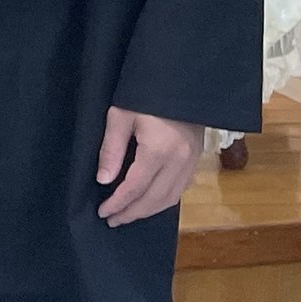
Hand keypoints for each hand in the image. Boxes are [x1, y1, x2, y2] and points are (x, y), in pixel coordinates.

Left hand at [96, 106, 203, 226]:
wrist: (182, 81)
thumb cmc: (144, 94)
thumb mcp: (121, 116)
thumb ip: (111, 149)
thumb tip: (103, 180)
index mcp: (158, 151)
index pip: (135, 187)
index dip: (118, 203)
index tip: (103, 212)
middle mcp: (178, 161)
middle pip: (154, 198)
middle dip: (132, 213)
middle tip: (113, 220)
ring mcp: (191, 161)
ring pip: (171, 197)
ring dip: (149, 210)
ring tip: (128, 215)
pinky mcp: (197, 158)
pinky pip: (181, 189)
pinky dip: (165, 200)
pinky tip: (151, 202)